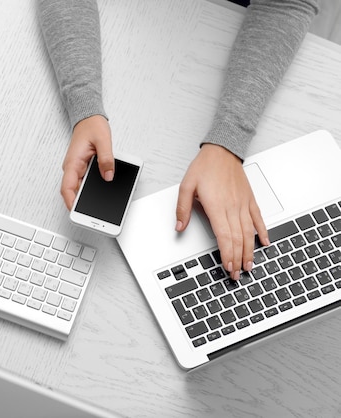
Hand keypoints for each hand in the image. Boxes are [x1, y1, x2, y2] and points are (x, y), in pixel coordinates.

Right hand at [61, 115, 113, 208]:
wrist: (88, 119)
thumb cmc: (92, 126)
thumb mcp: (103, 141)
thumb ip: (106, 159)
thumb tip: (108, 175)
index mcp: (73, 162)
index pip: (66, 187)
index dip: (70, 201)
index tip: (75, 211)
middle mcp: (72, 168)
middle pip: (73, 191)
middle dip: (80, 204)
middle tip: (93, 212)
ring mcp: (77, 169)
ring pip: (79, 189)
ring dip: (87, 197)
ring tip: (100, 203)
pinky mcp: (83, 169)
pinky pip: (85, 182)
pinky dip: (92, 189)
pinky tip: (102, 191)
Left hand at [175, 144, 269, 279]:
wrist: (222, 151)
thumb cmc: (204, 167)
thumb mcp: (186, 186)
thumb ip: (182, 208)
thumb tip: (179, 226)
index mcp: (216, 206)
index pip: (224, 236)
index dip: (227, 254)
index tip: (227, 267)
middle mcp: (232, 207)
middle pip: (237, 239)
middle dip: (238, 259)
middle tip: (238, 274)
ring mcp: (243, 204)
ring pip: (249, 232)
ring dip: (250, 251)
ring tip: (250, 265)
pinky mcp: (250, 199)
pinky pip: (258, 218)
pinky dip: (262, 232)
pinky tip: (264, 243)